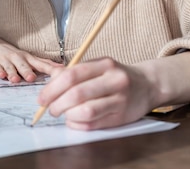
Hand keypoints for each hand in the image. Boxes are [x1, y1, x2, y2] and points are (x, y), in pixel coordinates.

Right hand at [0, 33, 61, 83]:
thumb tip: (62, 68)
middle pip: (24, 65)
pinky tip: (0, 75)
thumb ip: (43, 63)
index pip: (41, 63)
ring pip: (10, 67)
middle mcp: (18, 58)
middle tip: (32, 78)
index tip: (58, 73)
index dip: (50, 68)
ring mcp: (5, 60)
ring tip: (15, 80)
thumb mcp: (29, 58)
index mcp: (28, 58)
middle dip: (27, 72)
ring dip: (12, 73)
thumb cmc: (14, 56)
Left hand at [37, 57, 155, 129]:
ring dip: (67, 116)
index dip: (52, 88)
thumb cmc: (116, 76)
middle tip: (50, 109)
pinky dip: (77, 124)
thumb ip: (76, 72)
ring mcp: (120, 100)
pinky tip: (74, 120)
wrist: (147, 85)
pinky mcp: (121, 117)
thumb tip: (50, 82)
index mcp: (106, 64)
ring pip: (86, 112)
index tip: (41, 98)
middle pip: (77, 94)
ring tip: (63, 114)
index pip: (72, 75)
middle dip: (57, 104)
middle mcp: (115, 80)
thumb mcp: (99, 66)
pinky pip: (93, 124)